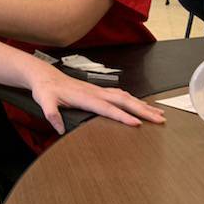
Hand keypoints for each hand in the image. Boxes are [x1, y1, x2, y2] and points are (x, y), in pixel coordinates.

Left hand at [27, 64, 164, 134]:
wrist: (44, 76)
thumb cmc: (45, 89)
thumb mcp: (44, 101)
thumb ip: (51, 114)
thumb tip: (59, 128)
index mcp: (84, 96)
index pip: (107, 108)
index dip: (122, 116)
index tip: (137, 123)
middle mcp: (95, 92)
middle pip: (123, 101)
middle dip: (143, 110)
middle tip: (159, 120)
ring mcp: (98, 90)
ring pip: (125, 96)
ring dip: (142, 105)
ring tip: (158, 113)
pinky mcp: (98, 90)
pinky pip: (120, 94)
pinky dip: (133, 99)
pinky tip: (141, 104)